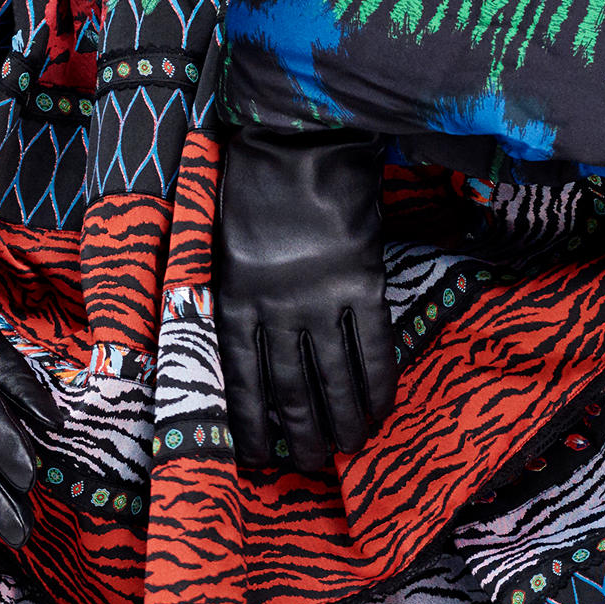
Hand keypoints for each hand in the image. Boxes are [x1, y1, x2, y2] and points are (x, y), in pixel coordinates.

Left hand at [214, 126, 396, 474]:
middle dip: (302, 437)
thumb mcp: (221, 247)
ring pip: (333, 378)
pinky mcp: (361, 280)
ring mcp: (320, 297)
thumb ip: (232, 300)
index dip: (250, 427)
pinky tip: (382, 408)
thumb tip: (240, 356)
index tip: (259, 461)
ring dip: (344, 421)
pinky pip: (373, 345)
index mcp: (232, 300)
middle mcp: (274, 309)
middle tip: (312, 466)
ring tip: (350, 449)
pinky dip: (379, 382)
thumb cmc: (252, 187)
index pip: (239, 383)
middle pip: (289, 392)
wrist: (299, 137)